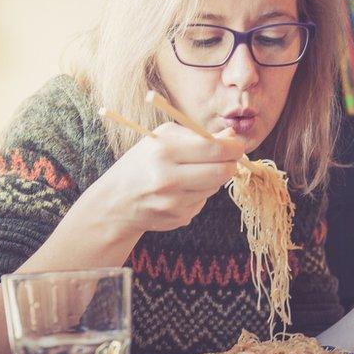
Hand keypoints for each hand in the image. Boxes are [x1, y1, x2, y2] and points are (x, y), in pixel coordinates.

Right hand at [86, 122, 243, 234]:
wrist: (116, 201)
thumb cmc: (142, 162)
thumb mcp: (163, 138)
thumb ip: (198, 135)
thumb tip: (232, 137)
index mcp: (164, 152)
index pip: (214, 149)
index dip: (234, 146)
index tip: (237, 144)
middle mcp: (168, 179)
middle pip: (222, 171)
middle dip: (231, 163)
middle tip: (228, 157)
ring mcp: (174, 202)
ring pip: (215, 187)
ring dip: (212, 178)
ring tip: (192, 173)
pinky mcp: (179, 218)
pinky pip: (204, 201)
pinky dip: (199, 193)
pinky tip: (180, 191)